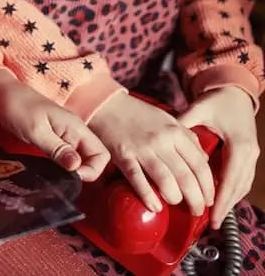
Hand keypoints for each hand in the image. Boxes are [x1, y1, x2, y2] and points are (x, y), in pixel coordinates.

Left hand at [0, 69, 109, 180]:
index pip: (101, 154)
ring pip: (78, 158)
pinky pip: (65, 155)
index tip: (72, 176)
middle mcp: (75, 131)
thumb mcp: (37, 131)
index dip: (92, 170)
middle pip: (92, 158)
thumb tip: (77, 168)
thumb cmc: (18, 108)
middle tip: (61, 178)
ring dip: (70, 170)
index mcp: (76, 127)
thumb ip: (58, 149)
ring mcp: (64, 134)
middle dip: (82, 172)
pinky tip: (47, 168)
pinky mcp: (53, 138)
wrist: (1, 95)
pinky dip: (60, 164)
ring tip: (52, 174)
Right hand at [88, 91, 213, 214]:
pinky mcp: (123, 156)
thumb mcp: (168, 120)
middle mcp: (161, 141)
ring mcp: (142, 149)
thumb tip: (203, 160)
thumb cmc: (138, 113)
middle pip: (186, 177)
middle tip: (197, 211)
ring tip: (176, 205)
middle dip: (195, 199)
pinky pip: (138, 180)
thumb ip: (188, 138)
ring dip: (174, 198)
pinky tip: (155, 206)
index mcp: (176, 132)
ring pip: (165, 181)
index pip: (200, 165)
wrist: (107, 105)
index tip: (208, 199)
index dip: (208, 187)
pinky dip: (148, 196)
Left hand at [180, 86, 258, 228]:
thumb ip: (183, 124)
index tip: (210, 215)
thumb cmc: (216, 100)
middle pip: (237, 187)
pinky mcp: (248, 155)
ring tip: (213, 216)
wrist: (234, 92)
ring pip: (242, 185)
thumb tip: (165, 137)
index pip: (229, 179)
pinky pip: (242, 178)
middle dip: (224, 206)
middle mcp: (249, 153)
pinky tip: (220, 199)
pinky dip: (232, 190)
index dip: (220, 199)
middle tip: (209, 223)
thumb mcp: (199, 109)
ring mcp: (252, 155)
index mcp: (239, 145)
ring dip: (229, 200)